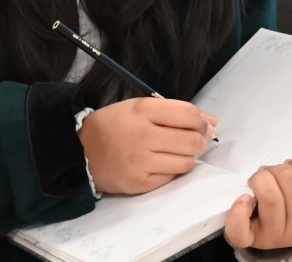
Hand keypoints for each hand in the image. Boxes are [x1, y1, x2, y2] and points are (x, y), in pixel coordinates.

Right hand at [78, 98, 216, 194]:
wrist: (80, 151)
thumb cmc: (112, 126)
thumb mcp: (138, 107)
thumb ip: (174, 112)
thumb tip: (211, 121)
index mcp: (142, 110)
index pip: (187, 113)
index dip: (200, 120)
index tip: (200, 124)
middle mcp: (142, 135)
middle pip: (191, 140)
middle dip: (199, 140)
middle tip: (194, 139)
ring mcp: (141, 161)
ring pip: (186, 162)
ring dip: (187, 157)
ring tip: (175, 151)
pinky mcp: (140, 182)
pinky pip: (171, 178)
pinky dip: (172, 171)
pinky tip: (161, 163)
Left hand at [224, 139, 291, 250]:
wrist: (274, 231)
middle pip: (290, 180)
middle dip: (278, 170)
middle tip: (275, 176)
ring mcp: (276, 236)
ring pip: (269, 194)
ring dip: (260, 179)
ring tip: (260, 182)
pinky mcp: (249, 239)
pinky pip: (241, 227)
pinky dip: (240, 209)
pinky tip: (245, 199)